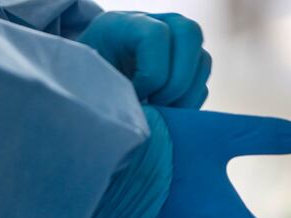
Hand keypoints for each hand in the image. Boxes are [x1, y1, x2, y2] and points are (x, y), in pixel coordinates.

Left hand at [78, 12, 210, 107]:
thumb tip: (147, 120)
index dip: (152, 73)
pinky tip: (166, 114)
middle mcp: (158, 24)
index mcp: (126, 24)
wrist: (92, 86)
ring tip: (161, 114)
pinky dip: (188, 104)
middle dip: (177, 82)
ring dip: (186, 96)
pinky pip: (202, 84)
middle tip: (156, 105)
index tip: (136, 95)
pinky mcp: (187, 67)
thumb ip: (115, 94)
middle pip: (190, 34)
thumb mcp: (91, 83)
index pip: (156, 35)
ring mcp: (177, 44)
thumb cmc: (87, 84)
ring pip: (202, 60)